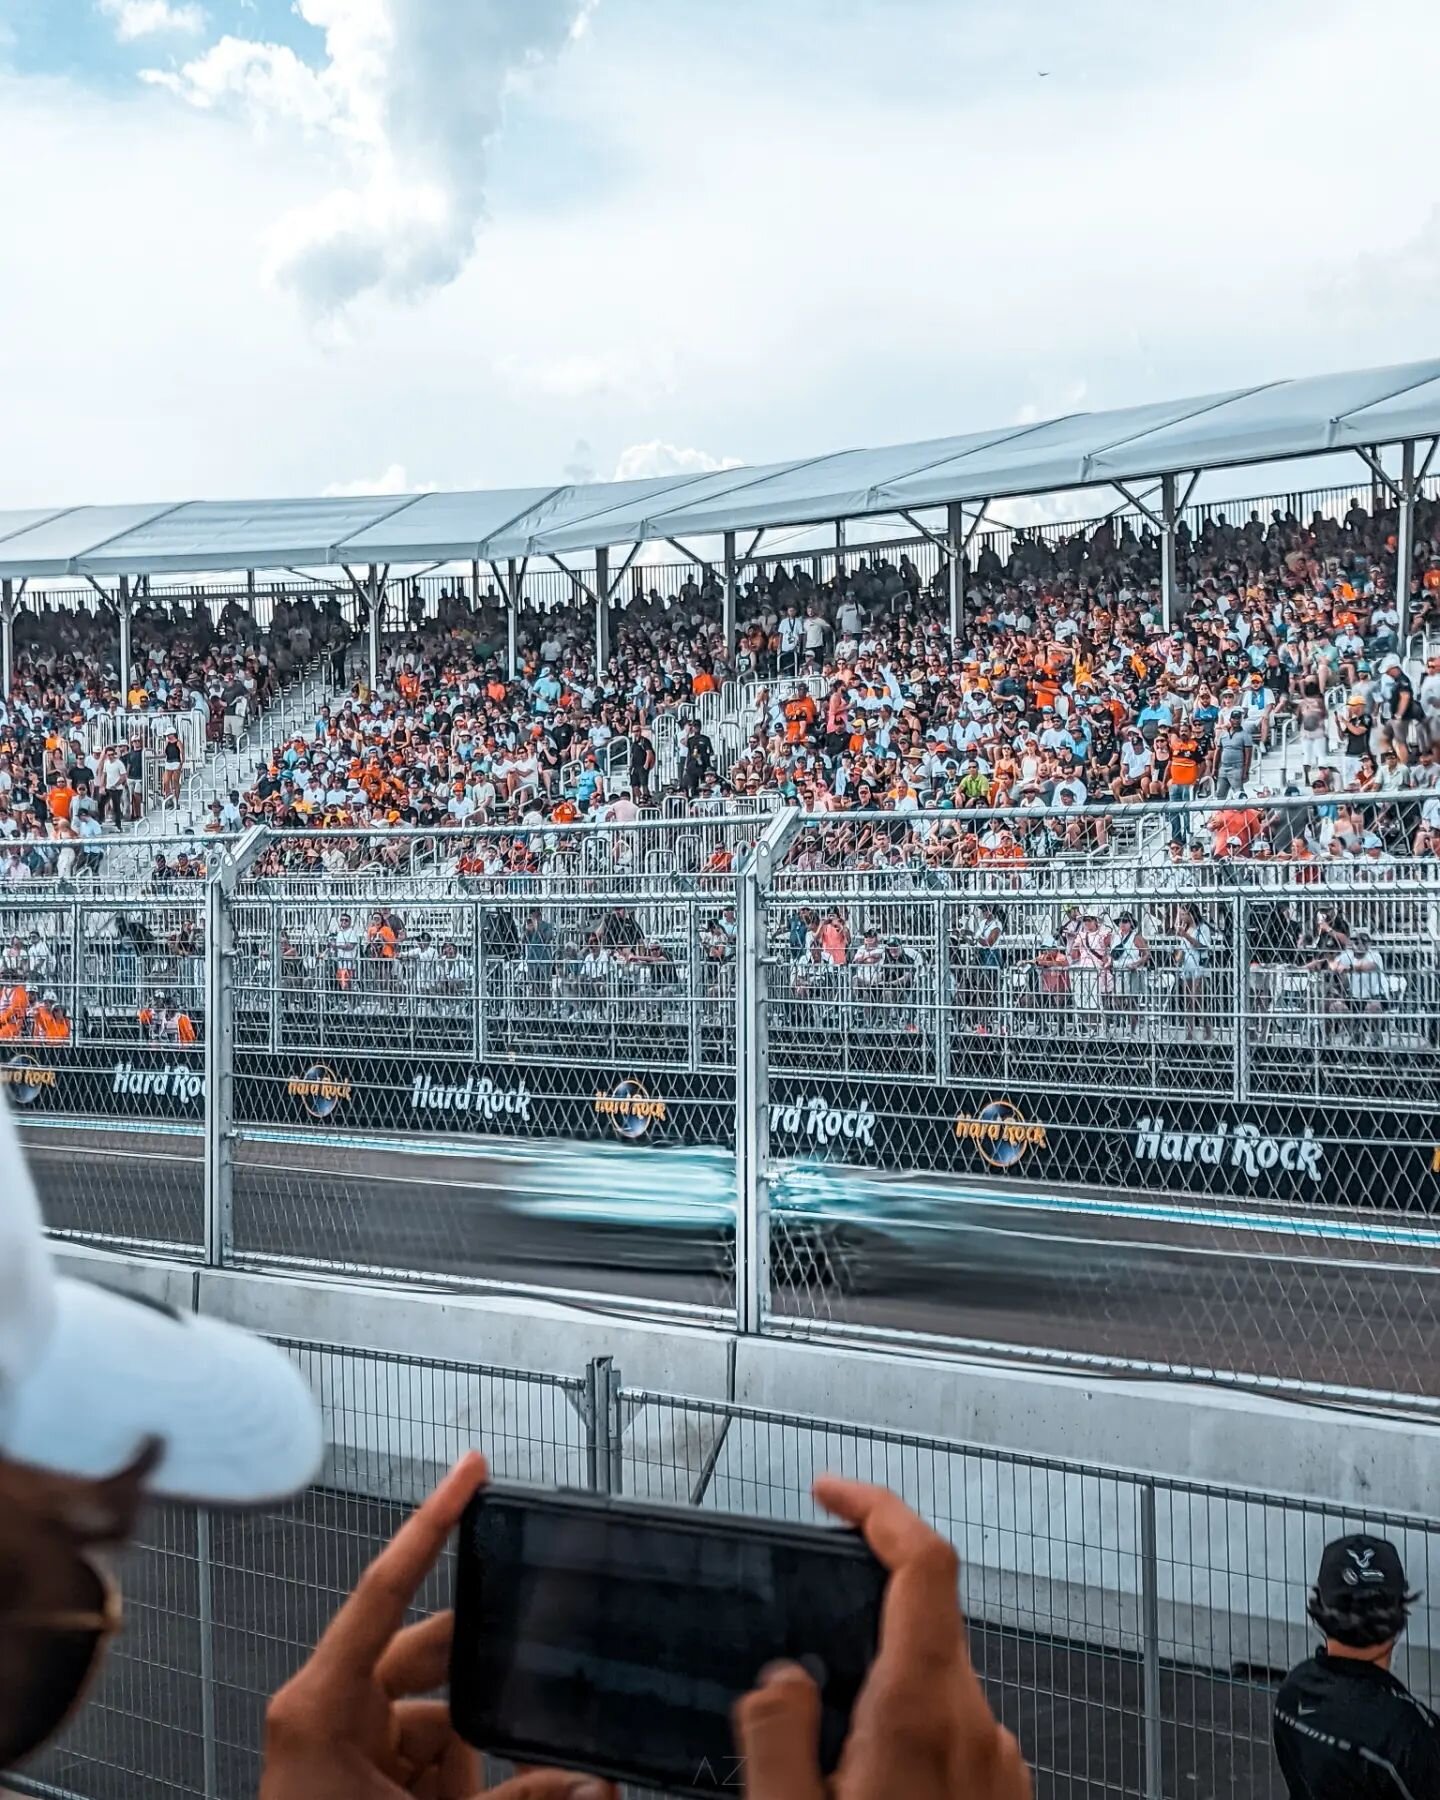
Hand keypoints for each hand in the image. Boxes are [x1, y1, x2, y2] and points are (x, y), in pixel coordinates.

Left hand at [260, 1452, 613, 1799]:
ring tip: (556, 1760)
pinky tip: (552, 1786)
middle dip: (497, 1663)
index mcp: (322, 1706)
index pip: (383, 1590)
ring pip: (449, 1717)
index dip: (431, 1523)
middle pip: (434, 1657)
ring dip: (501, 1738)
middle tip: (554, 1636)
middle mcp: (336, 1716)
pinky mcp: (376, 1784)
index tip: (470, 1470)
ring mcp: (356, 1753)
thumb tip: (595, 1791)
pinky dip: (494, 1775)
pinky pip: (444, 1759)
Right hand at [733, 1476, 1029, 1799]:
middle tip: (806, 1646)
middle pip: (927, 1619)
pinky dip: (915, 1730)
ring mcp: (999, 1760)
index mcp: (918, 1713)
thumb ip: (777, 1735)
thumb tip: (782, 1677)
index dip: (877, 1508)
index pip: (923, 1562)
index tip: (832, 1493)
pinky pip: (958, 1730)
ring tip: (832, 1748)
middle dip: (866, 1612)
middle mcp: (974, 1725)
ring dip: (887, 1684)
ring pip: (940, 1679)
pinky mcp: (1006, 1792)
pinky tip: (878, 1781)